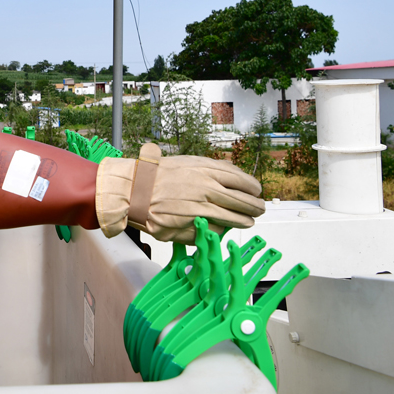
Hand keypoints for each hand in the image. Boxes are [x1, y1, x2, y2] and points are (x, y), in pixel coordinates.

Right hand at [94, 145, 263, 242]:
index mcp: (207, 171)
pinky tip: (223, 229)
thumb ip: (210, 167)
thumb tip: (231, 168)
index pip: (243, 181)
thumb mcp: (187, 162)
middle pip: (244, 201)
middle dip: (255, 207)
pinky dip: (222, 231)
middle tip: (258, 209)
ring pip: (234, 218)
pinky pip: (216, 231)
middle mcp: (208, 189)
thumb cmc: (156, 176)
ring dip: (244, 221)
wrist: (134, 191)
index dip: (253, 188)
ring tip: (247, 221)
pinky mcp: (193, 226)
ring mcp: (202, 209)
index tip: (256, 191)